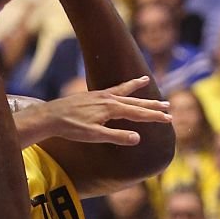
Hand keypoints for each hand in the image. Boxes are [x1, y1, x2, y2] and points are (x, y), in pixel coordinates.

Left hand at [22, 78, 170, 145]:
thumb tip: (138, 138)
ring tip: (147, 80)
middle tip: (168, 107)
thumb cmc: (71, 128)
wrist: (50, 116)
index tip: (169, 119)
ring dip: (137, 88)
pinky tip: (121, 86)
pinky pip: (111, 88)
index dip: (154, 117)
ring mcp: (100, 95)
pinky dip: (120, 86)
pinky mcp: (92, 95)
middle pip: (135, 102)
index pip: (138, 113)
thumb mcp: (94, 136)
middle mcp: (108, 99)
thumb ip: (116, 136)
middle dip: (152, 105)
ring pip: (123, 91)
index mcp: (112, 109)